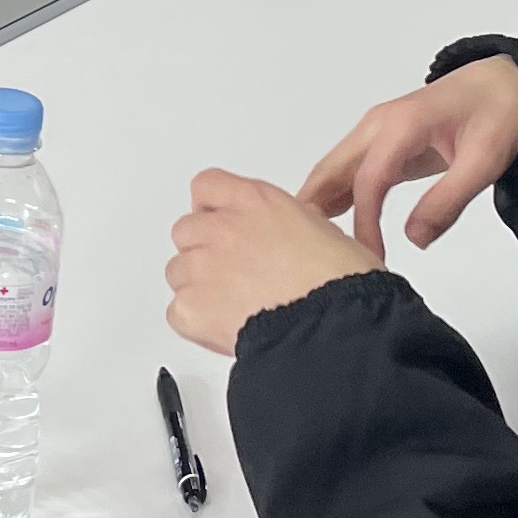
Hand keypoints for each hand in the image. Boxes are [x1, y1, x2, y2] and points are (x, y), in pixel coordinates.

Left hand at [167, 168, 385, 356]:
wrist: (333, 328)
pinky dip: (195, 324)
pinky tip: (224, 330)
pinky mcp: (192, 307)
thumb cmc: (340, 284)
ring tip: (234, 308)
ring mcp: (202, 266)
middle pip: (186, 231)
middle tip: (233, 275)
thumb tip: (290, 232)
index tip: (222, 224)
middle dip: (204, 252)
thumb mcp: (327, 231)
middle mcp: (222, 228)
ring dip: (198, 288)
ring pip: (177, 272)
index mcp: (255, 202)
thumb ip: (294, 221)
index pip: (207, 187)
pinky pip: (177, 312)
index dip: (212, 209)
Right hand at [299, 57, 517, 249]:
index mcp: (402, 125)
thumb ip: (448, 200)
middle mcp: (377, 124)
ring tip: (310, 246)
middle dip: (314, 210)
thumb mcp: (485, 161)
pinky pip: (346, 170)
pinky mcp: (379, 142)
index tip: (369, 256)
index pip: (368, 180)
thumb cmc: (497, 116)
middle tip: (307, 254)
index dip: (364, 222)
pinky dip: (332, 195)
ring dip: (318, 203)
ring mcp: (374, 131)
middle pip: (332, 170)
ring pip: (332, 169)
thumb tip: (414, 239)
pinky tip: (325, 224)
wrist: (503, 85)